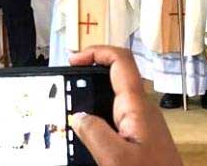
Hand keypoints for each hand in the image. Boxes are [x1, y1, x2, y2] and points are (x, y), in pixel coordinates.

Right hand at [68, 46, 181, 165]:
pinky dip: (97, 121)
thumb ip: (94, 133)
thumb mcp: (115, 159)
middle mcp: (141, 110)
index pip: (120, 61)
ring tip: (68, 112)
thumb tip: (78, 116)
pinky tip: (85, 136)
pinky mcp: (140, 140)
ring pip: (112, 100)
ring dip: (90, 101)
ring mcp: (141, 124)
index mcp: (137, 106)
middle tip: (64, 89)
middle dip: (88, 78)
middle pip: (114, 77)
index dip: (97, 51)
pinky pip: (114, 120)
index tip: (73, 59)